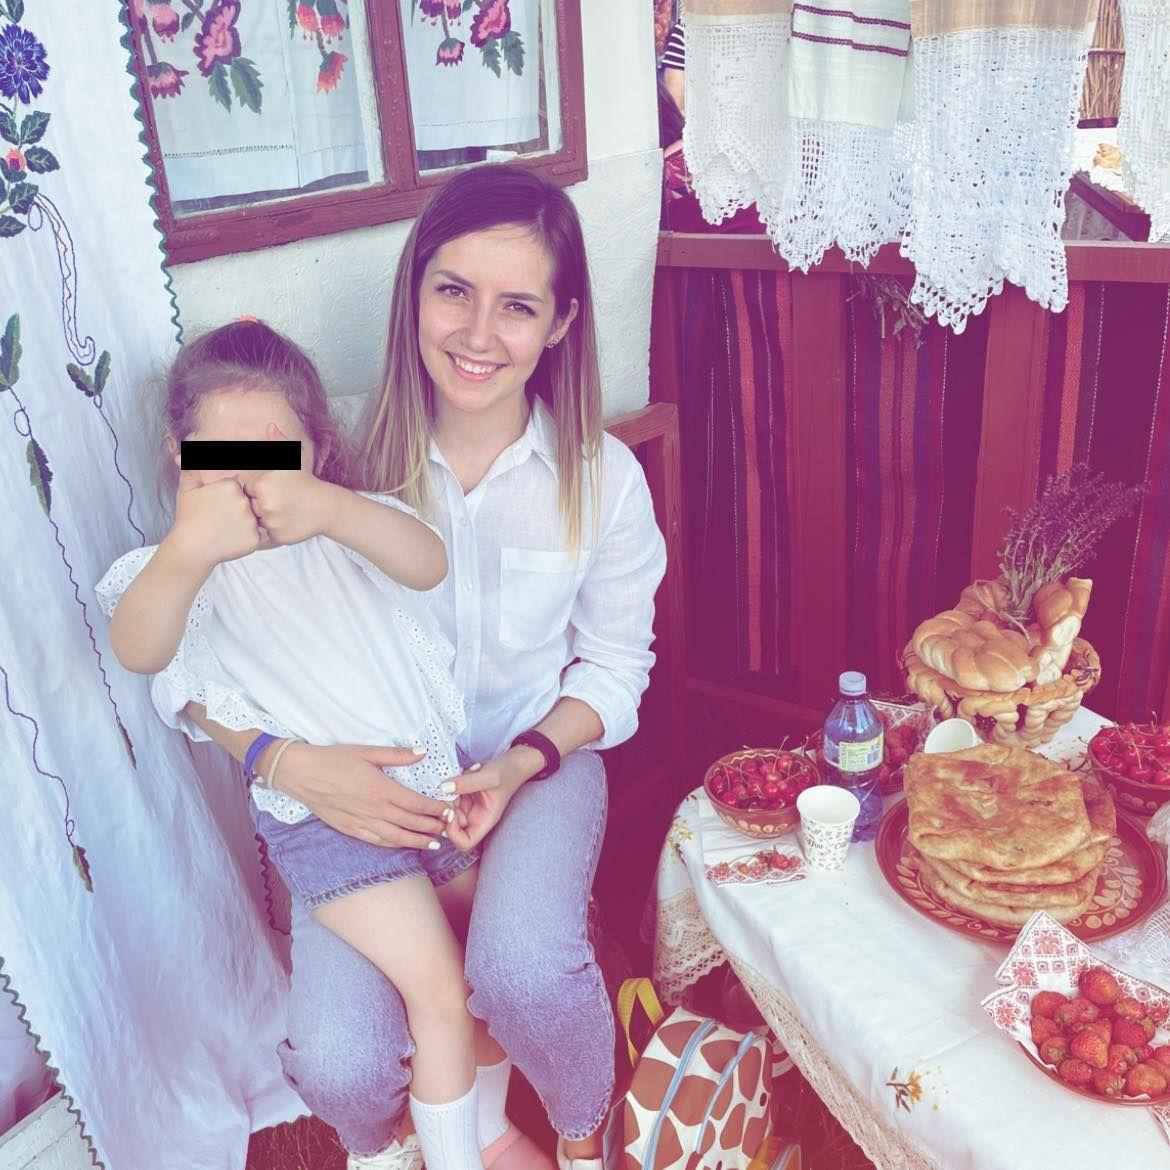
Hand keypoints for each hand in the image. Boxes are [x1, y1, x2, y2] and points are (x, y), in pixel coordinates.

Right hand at [169, 470, 261, 569]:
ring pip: (253, 519)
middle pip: (246, 503)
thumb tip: (185, 455)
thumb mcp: (187, 490)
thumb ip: (191, 469)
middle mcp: (244, 501)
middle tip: (219, 521)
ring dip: (242, 524)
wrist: (190, 548)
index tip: (215, 508)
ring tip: (224, 531)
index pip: (237, 489)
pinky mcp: (255, 538)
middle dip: (235, 511)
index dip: (226, 499)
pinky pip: (257, 536)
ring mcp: (251, 520)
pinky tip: (231, 540)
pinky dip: (247, 539)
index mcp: (231, 486)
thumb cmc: (188, 518)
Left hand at [237, 424, 338, 545]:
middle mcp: (264, 503)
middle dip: (260, 505)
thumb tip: (270, 426)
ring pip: (257, 522)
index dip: (257, 490)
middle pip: (249, 506)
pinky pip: (266, 535)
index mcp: (261, 484)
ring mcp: (271, 521)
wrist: (327, 506)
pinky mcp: (277, 536)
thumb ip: (279, 443)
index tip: (273, 489)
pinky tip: (287, 522)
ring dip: (266, 518)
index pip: (245, 489)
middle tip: (279, 502)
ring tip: (283, 512)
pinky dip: (274, 531)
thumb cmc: (307, 482)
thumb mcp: (294, 460)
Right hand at [264, 741, 450, 847]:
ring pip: (397, 837)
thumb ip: (397, 755)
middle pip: (411, 823)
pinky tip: (404, 844)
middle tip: (449, 828)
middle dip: (433, 826)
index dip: (436, 808)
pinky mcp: (351, 830)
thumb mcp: (367, 751)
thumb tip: (423, 753)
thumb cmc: (334, 759)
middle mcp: (374, 810)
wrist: (301, 774)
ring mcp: (362, 823)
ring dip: (418, 841)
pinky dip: (395, 845)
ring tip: (435, 844)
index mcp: (381, 789)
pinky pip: (378, 841)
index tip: (449, 809)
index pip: (417, 803)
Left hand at [444, 750, 532, 851]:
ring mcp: (468, 806)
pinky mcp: (463, 795)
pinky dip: (447, 788)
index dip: (453, 833)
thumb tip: (443, 788)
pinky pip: (449, 797)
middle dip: (444, 812)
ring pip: (447, 811)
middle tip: (444, 792)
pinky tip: (456, 775)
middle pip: (451, 828)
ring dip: (444, 797)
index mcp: (484, 821)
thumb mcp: (490, 776)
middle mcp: (475, 817)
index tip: (451, 813)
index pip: (464, 843)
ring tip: (453, 780)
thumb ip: (467, 782)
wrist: (514, 761)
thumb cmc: (508, 772)